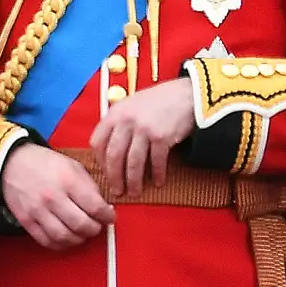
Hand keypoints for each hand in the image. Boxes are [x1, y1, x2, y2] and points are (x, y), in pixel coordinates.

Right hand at [0, 142, 113, 250]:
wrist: (12, 162)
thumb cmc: (44, 163)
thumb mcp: (72, 165)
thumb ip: (89, 186)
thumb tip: (103, 207)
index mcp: (67, 180)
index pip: (95, 206)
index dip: (107, 216)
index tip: (109, 217)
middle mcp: (52, 196)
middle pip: (81, 225)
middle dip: (95, 229)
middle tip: (96, 226)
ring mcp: (38, 210)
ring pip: (64, 237)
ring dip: (78, 239)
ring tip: (81, 233)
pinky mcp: (26, 220)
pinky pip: (46, 241)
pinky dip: (60, 244)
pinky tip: (65, 237)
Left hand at [88, 78, 195, 198]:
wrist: (187, 94)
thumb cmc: (160, 100)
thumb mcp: (132, 104)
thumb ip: (119, 122)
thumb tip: (110, 147)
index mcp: (116, 113)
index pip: (97, 141)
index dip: (99, 160)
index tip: (104, 171)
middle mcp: (127, 121)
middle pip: (113, 156)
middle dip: (114, 177)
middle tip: (116, 190)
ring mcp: (144, 129)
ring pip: (133, 163)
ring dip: (133, 181)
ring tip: (134, 192)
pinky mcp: (162, 137)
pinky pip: (156, 162)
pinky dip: (156, 174)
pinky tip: (157, 182)